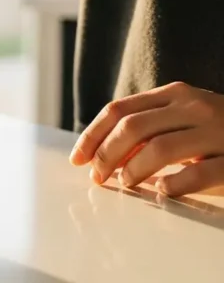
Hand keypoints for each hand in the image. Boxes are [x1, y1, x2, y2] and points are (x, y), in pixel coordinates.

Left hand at [69, 82, 223, 195]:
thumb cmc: (221, 130)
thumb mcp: (184, 118)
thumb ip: (148, 128)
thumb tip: (102, 154)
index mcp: (176, 94)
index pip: (118, 110)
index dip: (92, 135)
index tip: (77, 159)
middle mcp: (195, 107)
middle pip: (132, 128)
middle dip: (106, 155)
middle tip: (97, 178)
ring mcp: (219, 131)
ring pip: (160, 148)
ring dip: (133, 170)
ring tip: (125, 184)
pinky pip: (199, 172)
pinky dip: (174, 183)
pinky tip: (162, 191)